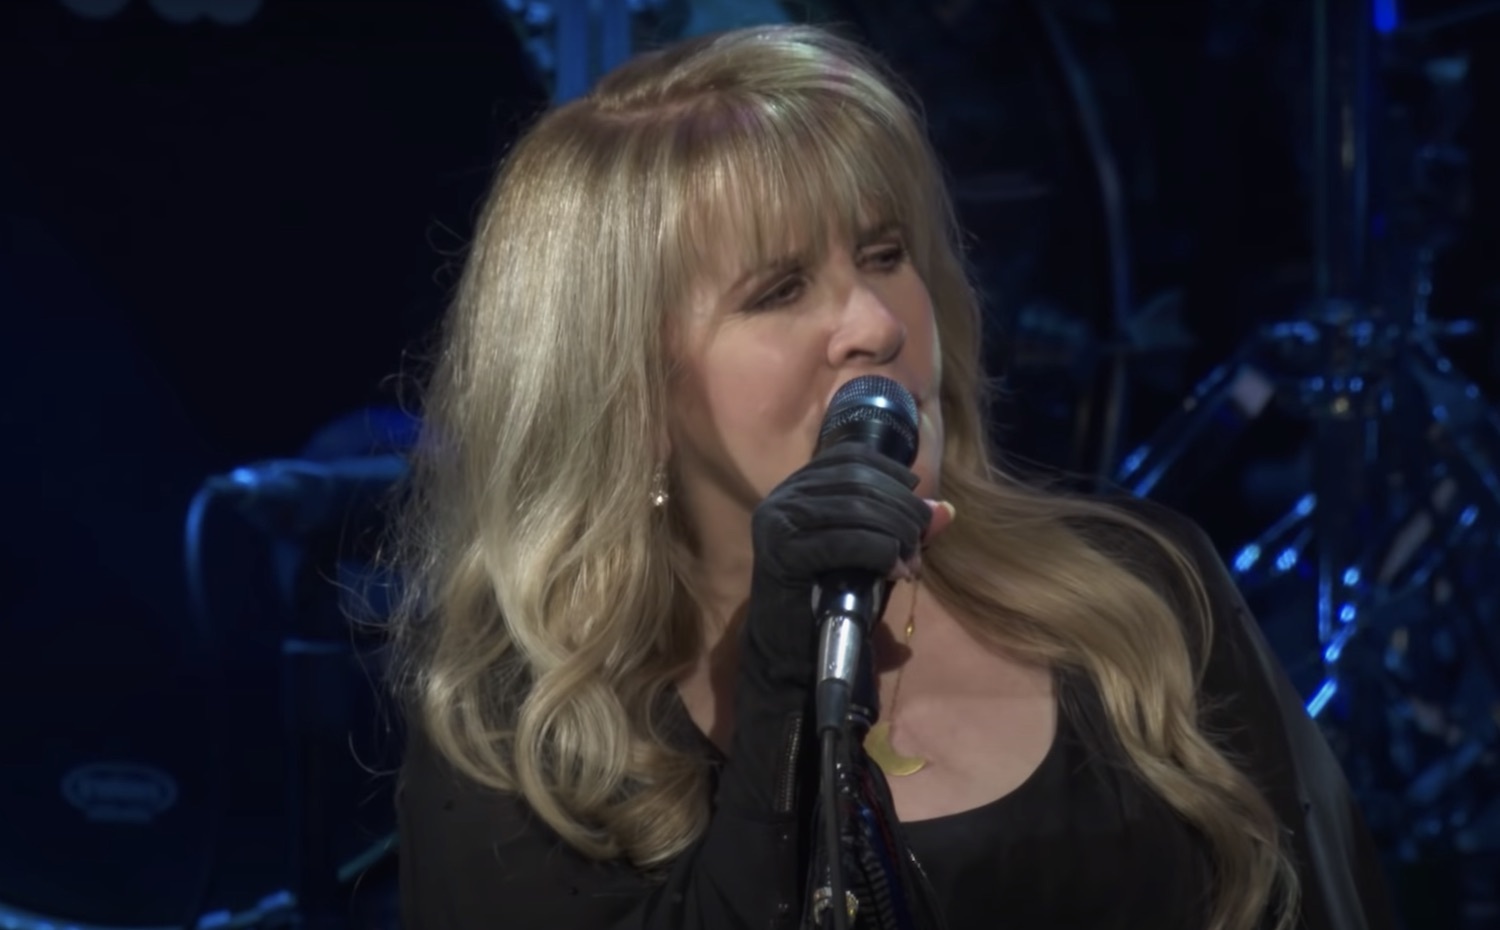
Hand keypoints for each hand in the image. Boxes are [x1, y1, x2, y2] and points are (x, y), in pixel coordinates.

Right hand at [743, 441, 951, 685]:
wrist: (788, 655)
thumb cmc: (827, 600)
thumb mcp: (869, 555)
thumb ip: (901, 528)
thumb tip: (946, 511)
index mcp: (797, 488)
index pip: (851, 456)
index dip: (891, 472)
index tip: (920, 501)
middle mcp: (782, 498)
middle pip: (857, 480)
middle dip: (901, 508)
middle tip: (922, 540)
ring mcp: (778, 524)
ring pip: (854, 508)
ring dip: (896, 532)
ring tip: (913, 561)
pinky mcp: (782, 555)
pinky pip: (845, 542)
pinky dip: (880, 553)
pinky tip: (897, 571)